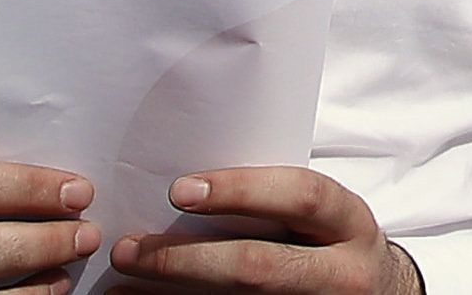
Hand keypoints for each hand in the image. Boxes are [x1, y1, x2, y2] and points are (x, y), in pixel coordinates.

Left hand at [112, 165, 408, 293]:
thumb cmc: (331, 242)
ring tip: (121, 284)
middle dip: (184, 260)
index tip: (179, 191)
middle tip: (127, 249)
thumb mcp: (323, 215)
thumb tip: (184, 187)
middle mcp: (341, 274)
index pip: (301, 198)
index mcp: (350, 224)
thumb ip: (275, 200)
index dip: (241, 191)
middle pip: (257, 267)